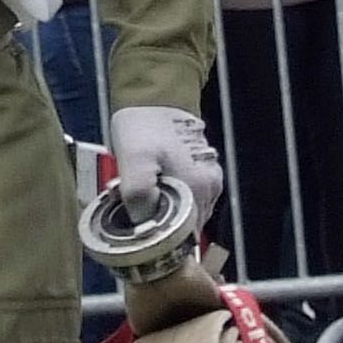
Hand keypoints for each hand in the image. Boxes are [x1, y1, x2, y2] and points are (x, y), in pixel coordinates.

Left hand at [108, 105, 222, 231]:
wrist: (154, 98)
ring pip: (185, 217)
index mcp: (199, 188)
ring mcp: (209, 182)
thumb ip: (140, 195)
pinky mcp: (203, 176)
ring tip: (139, 200)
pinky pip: (186, 202)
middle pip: (185, 228)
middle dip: (159, 228)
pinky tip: (151, 190)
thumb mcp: (133, 159)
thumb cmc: (143, 127)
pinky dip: (169, 203)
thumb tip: (145, 228)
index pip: (183, 239)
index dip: (159, 243)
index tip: (136, 236)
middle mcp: (211, 189)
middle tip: (131, 214)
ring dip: (163, 216)